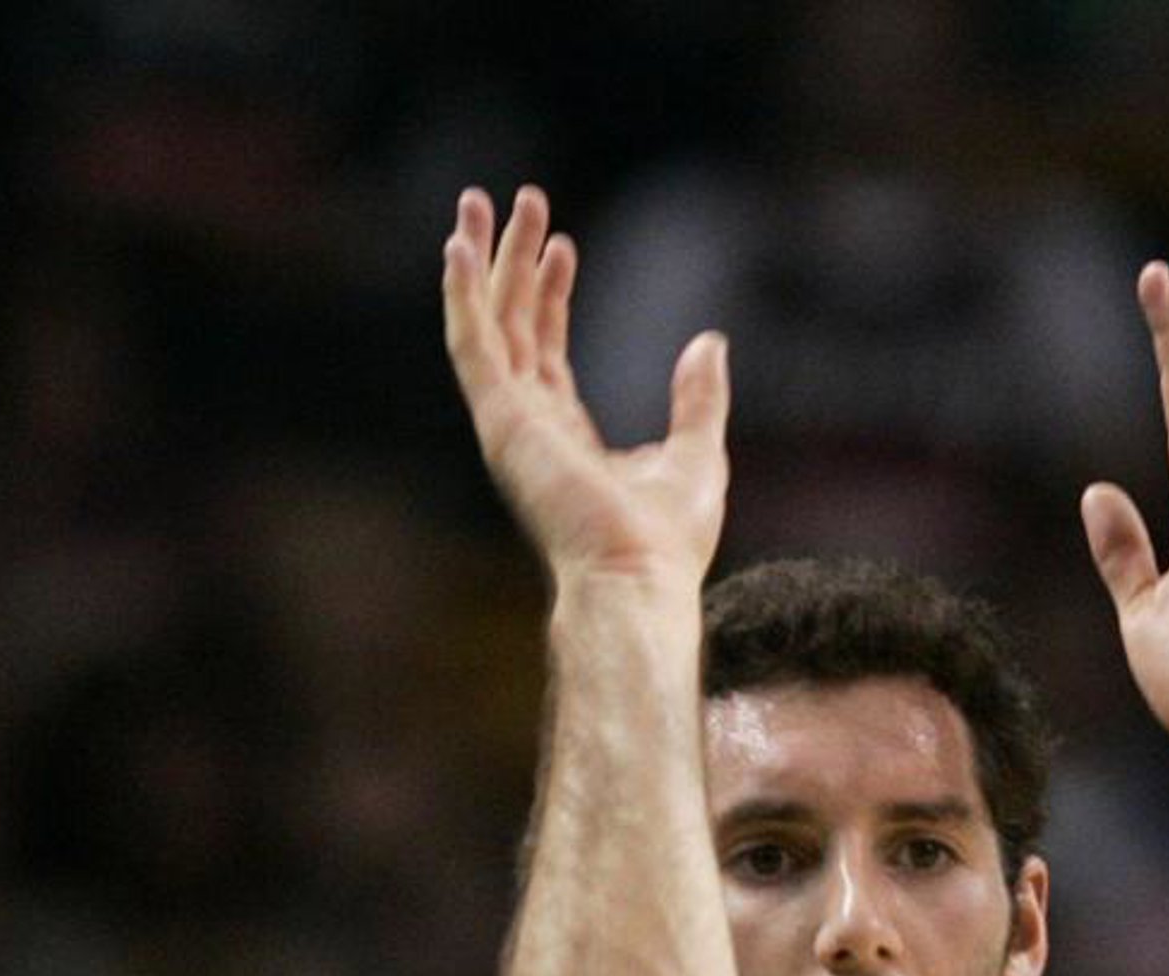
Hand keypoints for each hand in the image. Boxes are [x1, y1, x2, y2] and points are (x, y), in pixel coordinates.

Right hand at [443, 184, 728, 589]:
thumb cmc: (667, 545)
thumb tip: (709, 343)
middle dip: (513, 264)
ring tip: (480, 202)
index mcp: (565, 442)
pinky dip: (461, 295)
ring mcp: (510, 427)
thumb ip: (698, 399)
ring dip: (481, 264)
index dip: (552, 297)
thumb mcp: (699, 455)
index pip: (547, 355)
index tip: (564, 247)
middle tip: (522, 202)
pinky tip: (459, 246)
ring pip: (486, 327)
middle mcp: (529, 431)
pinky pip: (472, 346)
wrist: (639, 580)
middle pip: (512, 330)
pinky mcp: (503, 423)